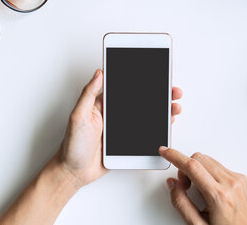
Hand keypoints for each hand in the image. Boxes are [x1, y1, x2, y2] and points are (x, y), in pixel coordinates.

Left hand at [56, 69, 182, 187]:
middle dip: (159, 94)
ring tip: (174, 108)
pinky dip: (157, 128)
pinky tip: (166, 125)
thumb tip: (99, 73)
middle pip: (141, 100)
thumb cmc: (72, 144)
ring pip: (146, 115)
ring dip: (162, 111)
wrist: (74, 171)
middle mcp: (114, 114)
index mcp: (103, 104)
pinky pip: (145, 133)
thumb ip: (88, 94)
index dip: (141, 79)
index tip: (156, 73)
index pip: (125, 87)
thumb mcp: (78, 116)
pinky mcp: (127, 142)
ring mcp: (122, 128)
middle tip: (173, 91)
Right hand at [159, 147, 246, 224]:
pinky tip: (211, 190)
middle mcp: (231, 184)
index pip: (192, 166)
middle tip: (185, 186)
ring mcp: (239, 181)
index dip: (175, 156)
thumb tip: (173, 184)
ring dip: (199, 171)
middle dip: (186, 168)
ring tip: (200, 192)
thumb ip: (182, 203)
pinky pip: (220, 167)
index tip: (165, 152)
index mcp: (219, 196)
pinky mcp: (243, 180)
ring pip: (209, 161)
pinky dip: (211, 174)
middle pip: (200, 159)